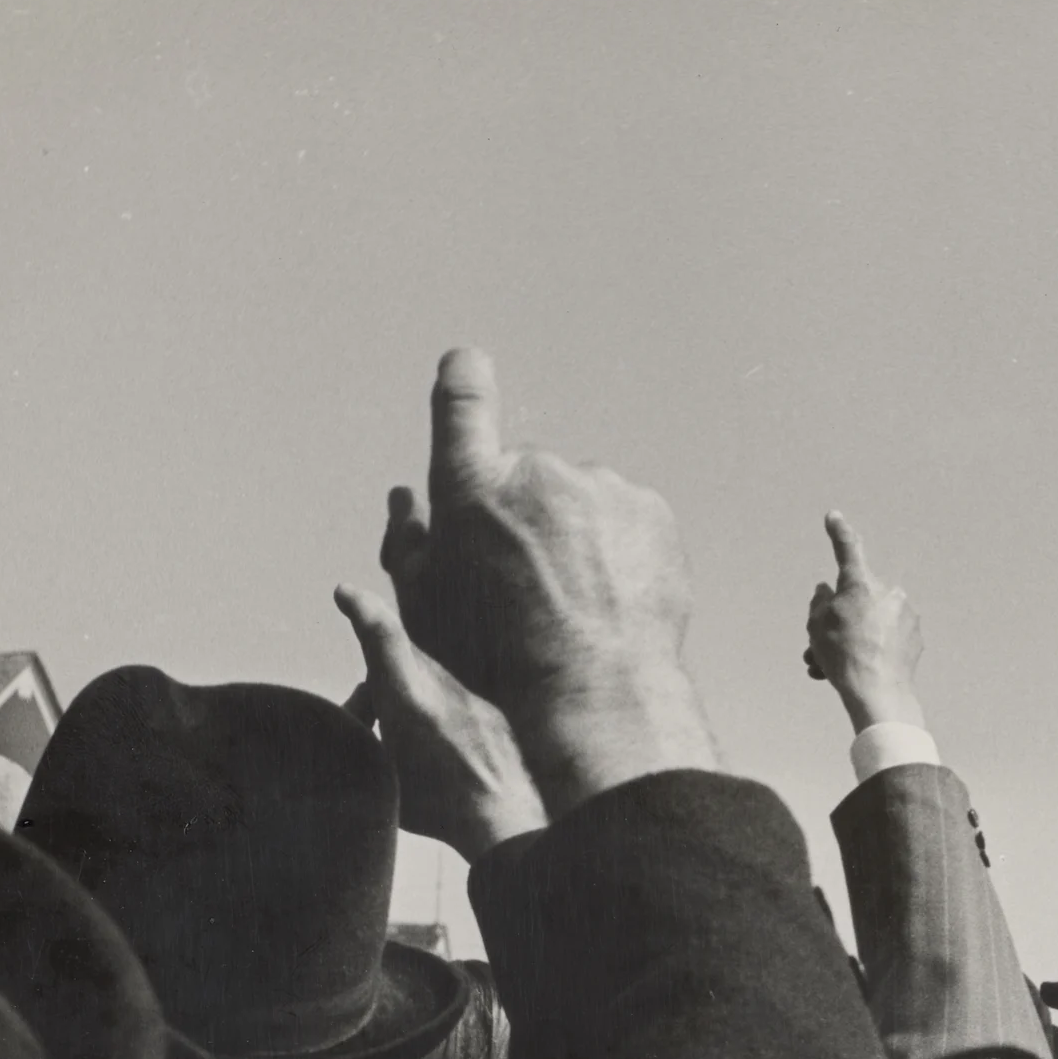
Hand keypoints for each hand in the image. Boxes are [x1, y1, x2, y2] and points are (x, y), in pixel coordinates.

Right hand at [336, 583, 547, 860]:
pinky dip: (435, 719)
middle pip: (397, 666)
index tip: (345, 593)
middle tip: (362, 727)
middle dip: (372, 689)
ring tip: (402, 749)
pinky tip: (438, 756)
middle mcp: (443, 690)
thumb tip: (362, 717)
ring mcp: (471, 698)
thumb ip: (369, 738)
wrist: (504, 817)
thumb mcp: (382, 772)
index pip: (384, 640)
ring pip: (425, 683)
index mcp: (410, 700)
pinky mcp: (490, 712)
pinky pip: (452, 702)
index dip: (364, 612)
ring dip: (404, 704)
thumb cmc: (435, 806)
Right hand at [381, 349, 715, 812]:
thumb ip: (408, 540)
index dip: (462, 381)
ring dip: (575, 534)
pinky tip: (608, 599)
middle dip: (525, 514)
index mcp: (472, 486)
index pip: (462, 404)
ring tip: (573, 602)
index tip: (466, 365)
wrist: (594, 693)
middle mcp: (539, 471)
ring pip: (580, 500)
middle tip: (528, 583)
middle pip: (528, 477)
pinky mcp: (650, 510)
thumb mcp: (424, 605)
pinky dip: (617, 550)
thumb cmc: (495, 660)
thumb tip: (406, 495)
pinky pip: (625, 520)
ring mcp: (602, 487)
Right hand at [803, 511, 924, 733]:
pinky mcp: (915, 637)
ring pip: (869, 622)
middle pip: (855, 601)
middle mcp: (888, 592)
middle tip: (819, 646)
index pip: (848, 549)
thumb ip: (821, 602)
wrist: (878, 693)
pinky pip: (886, 638)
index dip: (838, 532)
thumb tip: (829, 591)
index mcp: (861, 583)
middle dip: (838, 620)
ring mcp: (905, 615)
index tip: (834, 517)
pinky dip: (871, 650)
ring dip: (851, 639)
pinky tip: (859, 670)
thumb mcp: (816, 625)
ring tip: (830, 666)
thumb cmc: (844, 656)